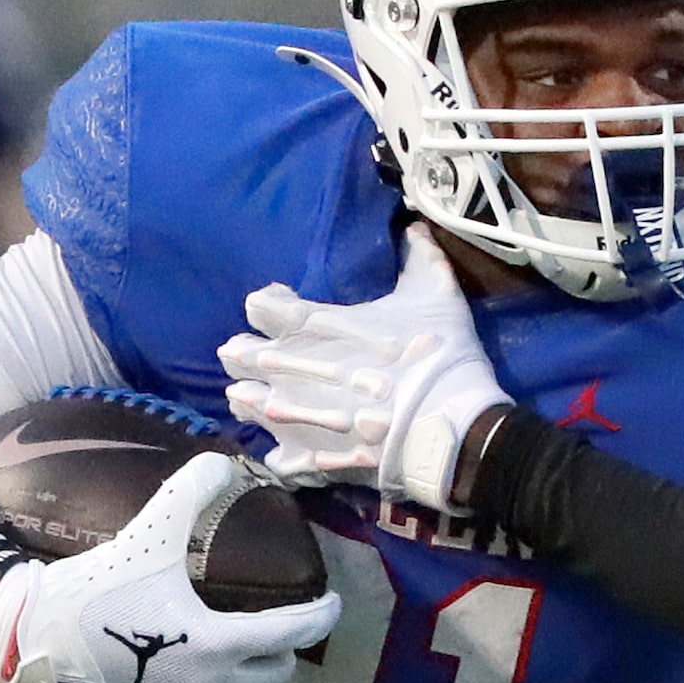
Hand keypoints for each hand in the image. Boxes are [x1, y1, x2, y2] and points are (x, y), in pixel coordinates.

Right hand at [0, 452, 339, 682]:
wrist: (34, 637)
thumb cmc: (99, 588)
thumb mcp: (149, 535)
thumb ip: (190, 493)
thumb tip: (223, 461)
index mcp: (218, 644)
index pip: (293, 635)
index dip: (322, 617)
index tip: (333, 601)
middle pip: (276, 671)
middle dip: (287, 646)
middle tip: (284, 616)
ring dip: (252, 666)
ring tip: (245, 633)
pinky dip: (217, 680)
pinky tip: (200, 653)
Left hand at [219, 229, 511, 510]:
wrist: (449, 428)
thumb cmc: (437, 355)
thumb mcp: (436, 294)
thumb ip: (419, 257)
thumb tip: (417, 227)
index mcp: (308, 323)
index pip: (257, 305)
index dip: (272, 304)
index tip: (289, 308)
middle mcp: (282, 367)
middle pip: (235, 355)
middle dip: (252, 352)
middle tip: (277, 356)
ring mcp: (286, 416)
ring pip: (241, 401)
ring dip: (255, 396)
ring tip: (279, 398)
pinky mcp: (300, 456)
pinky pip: (272, 453)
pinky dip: (284, 448)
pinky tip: (303, 443)